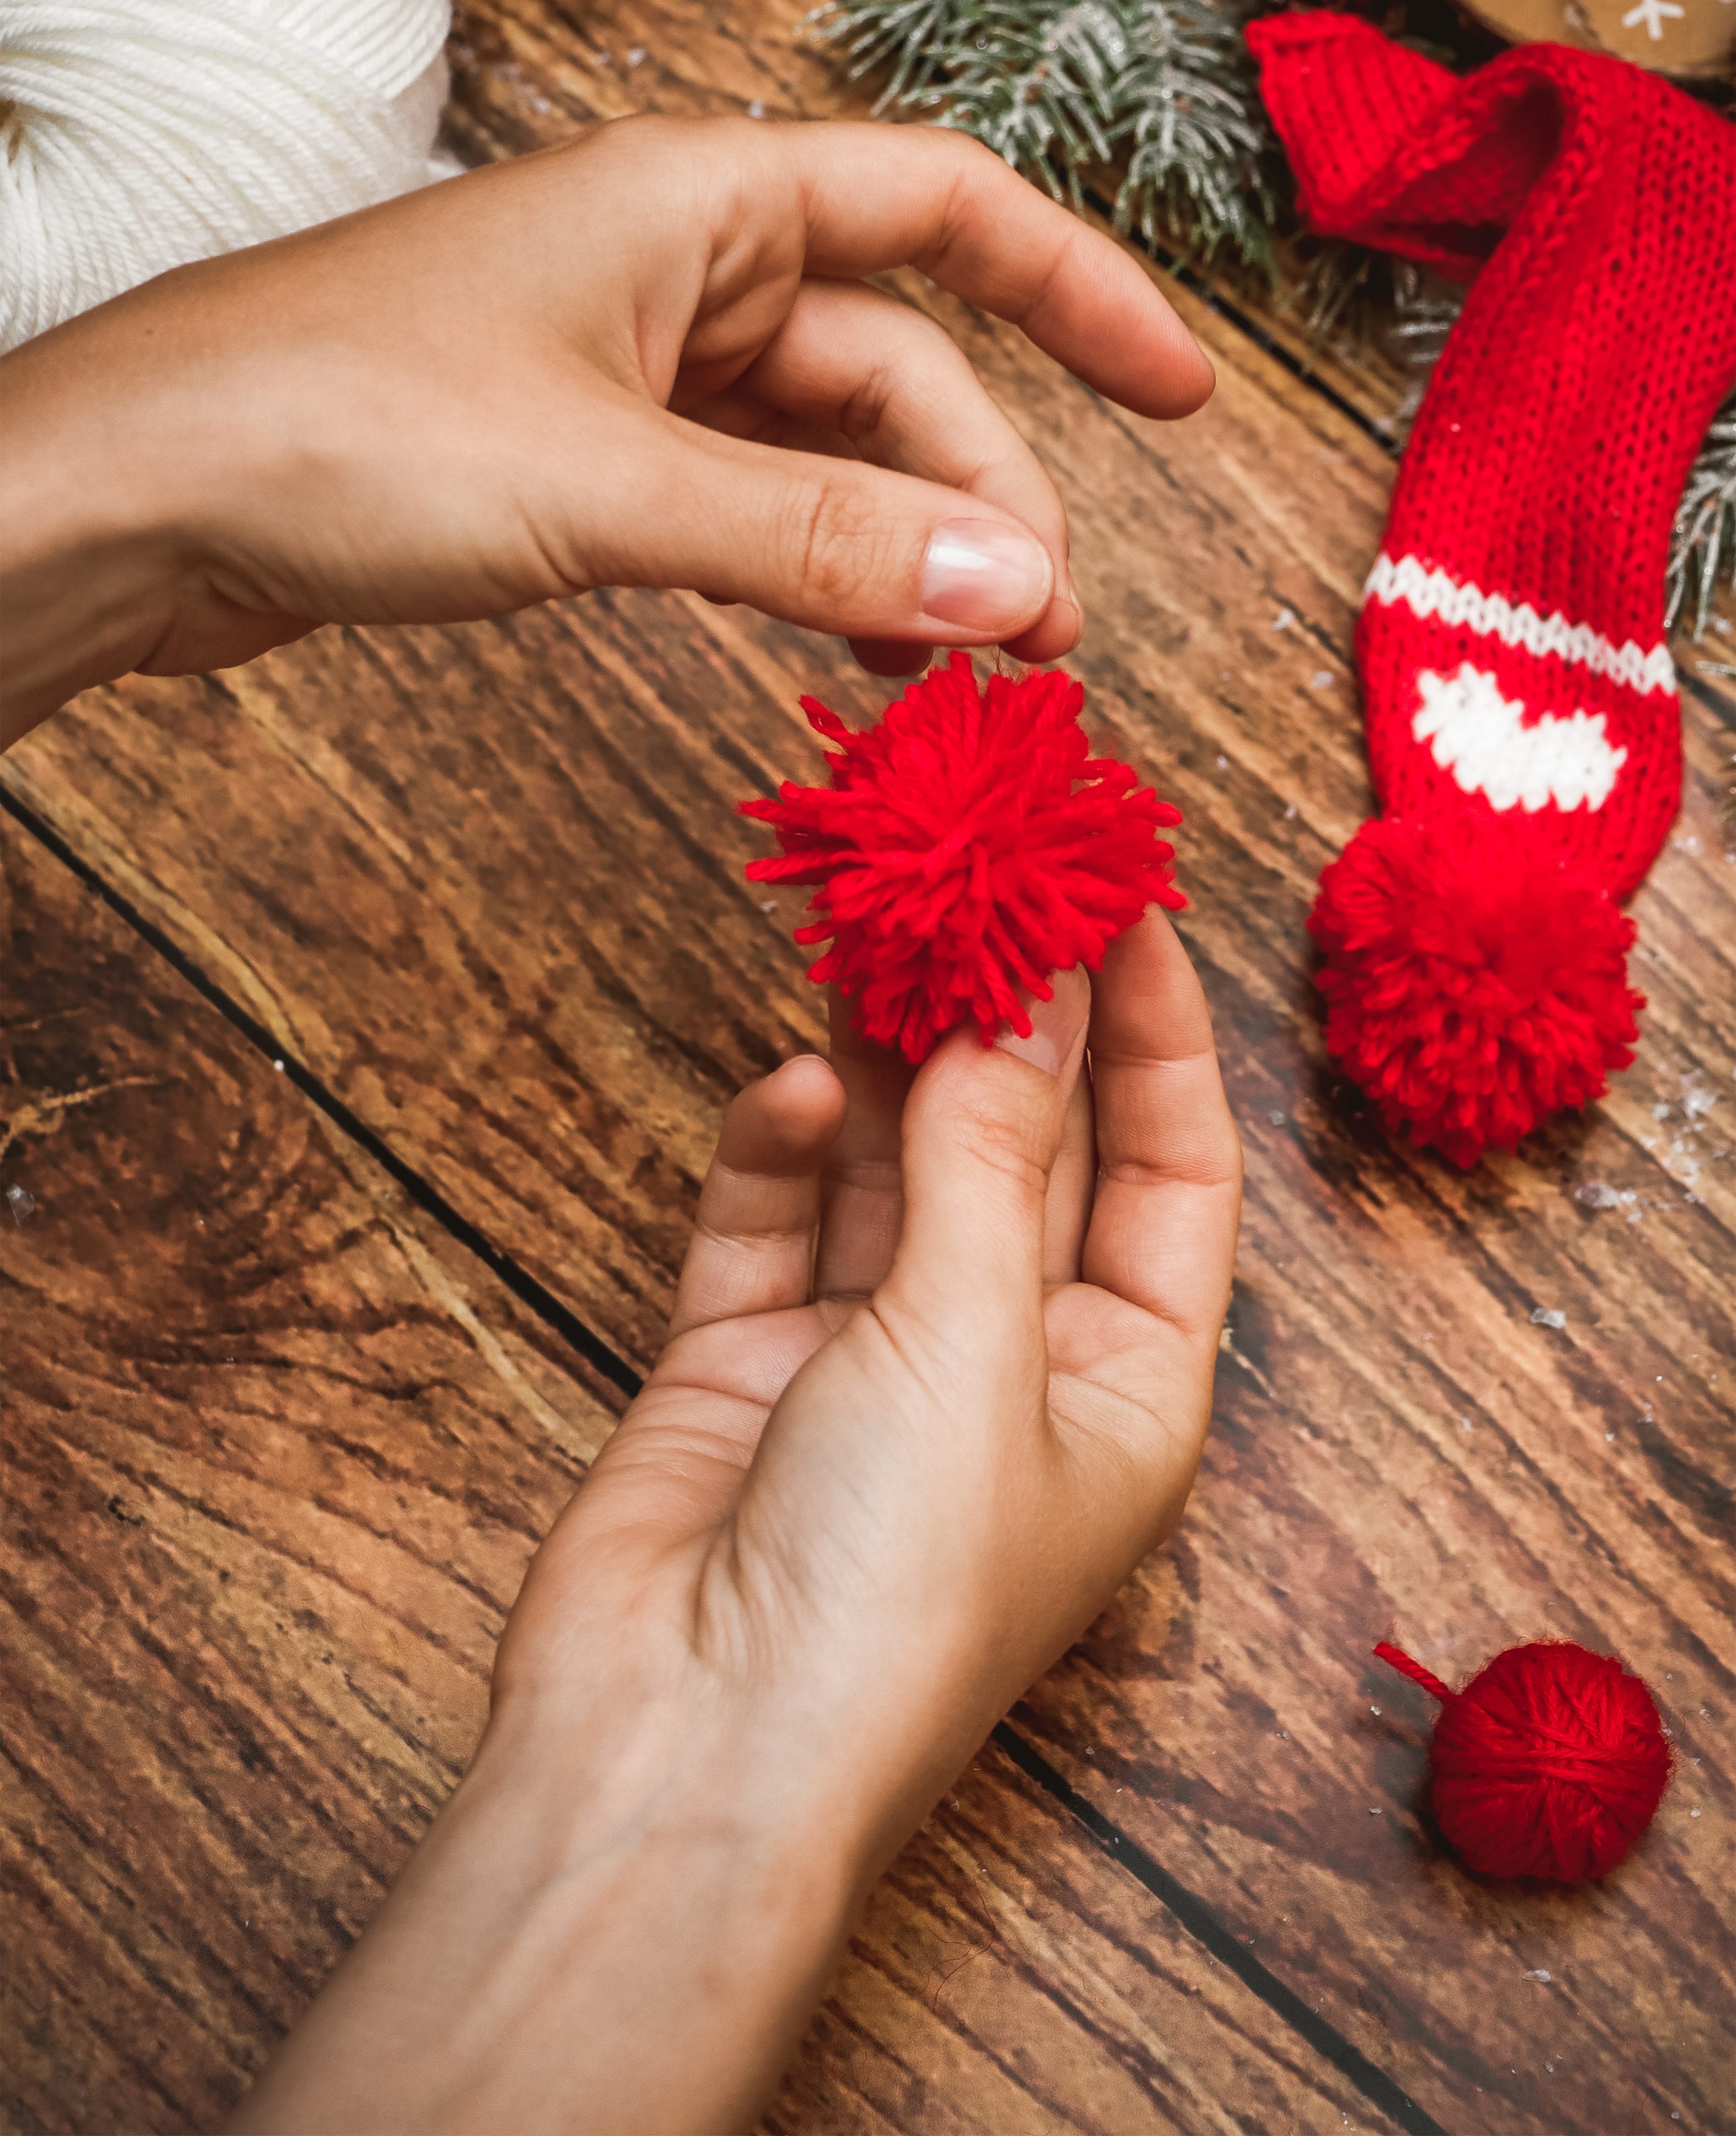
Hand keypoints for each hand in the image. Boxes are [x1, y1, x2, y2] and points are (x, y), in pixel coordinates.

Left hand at [1, 118, 1211, 745]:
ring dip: (900, 554)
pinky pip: (739, 507)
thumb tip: (1024, 585)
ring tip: (965, 676)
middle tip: (1044, 641)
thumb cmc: (338, 426)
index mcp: (698, 200)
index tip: (1183, 397)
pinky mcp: (573, 457)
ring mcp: (622, 364)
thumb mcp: (613, 485)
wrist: (134, 494)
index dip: (1082, 296)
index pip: (948, 211)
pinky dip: (805, 576)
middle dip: (985, 497)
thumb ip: (823, 538)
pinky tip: (850, 660)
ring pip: (819, 452)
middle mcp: (673, 263)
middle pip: (893, 366)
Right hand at [230, 912, 1240, 2135]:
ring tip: (883, 934)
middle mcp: (1007, 1368)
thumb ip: (988, 1154)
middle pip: (1030, 1151)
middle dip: (1009, 1022)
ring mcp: (869, 1361)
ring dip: (891, 1058)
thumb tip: (1025, 991)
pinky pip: (777, 1221)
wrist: (678, 1753)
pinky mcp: (745, 1361)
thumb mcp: (970, 1343)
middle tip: (982, 879)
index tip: (1121, 899)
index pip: (1172, 1174)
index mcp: (1125, 1389)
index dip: (1156, 1035)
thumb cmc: (885, 1595)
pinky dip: (785, 1152)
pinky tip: (796, 1091)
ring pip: (897, 1165)